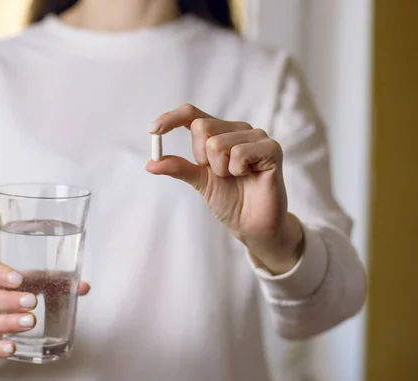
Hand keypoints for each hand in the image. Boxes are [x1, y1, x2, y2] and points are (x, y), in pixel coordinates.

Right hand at [0, 257, 89, 357]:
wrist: (11, 303)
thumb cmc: (27, 284)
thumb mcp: (42, 277)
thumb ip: (61, 279)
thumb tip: (84, 287)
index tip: (18, 279)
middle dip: (9, 300)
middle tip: (32, 301)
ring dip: (8, 322)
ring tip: (30, 322)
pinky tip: (12, 348)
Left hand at [146, 104, 302, 273]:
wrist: (252, 224)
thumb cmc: (229, 199)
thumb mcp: (199, 181)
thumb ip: (178, 168)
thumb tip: (151, 164)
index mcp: (219, 132)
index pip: (191, 114)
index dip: (170, 118)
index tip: (152, 131)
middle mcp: (237, 129)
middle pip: (201, 127)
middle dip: (201, 158)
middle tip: (218, 174)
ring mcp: (256, 136)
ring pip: (217, 143)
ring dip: (220, 169)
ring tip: (236, 177)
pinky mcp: (271, 148)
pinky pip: (239, 152)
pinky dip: (237, 169)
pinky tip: (249, 176)